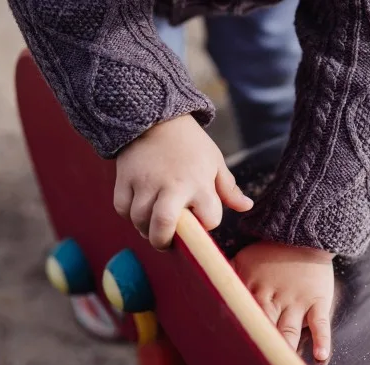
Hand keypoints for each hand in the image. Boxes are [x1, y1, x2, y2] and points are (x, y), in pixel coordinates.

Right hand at [113, 114, 252, 248]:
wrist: (155, 116)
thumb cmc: (190, 143)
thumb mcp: (215, 162)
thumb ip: (228, 189)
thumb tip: (246, 207)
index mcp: (199, 183)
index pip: (208, 219)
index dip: (207, 223)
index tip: (202, 218)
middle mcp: (172, 186)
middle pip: (164, 226)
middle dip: (164, 242)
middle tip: (167, 243)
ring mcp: (145, 182)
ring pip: (140, 220)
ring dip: (146, 230)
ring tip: (154, 227)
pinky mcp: (125, 178)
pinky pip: (122, 208)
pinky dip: (129, 215)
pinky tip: (139, 211)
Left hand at [232, 241, 334, 360]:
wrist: (304, 234)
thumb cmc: (271, 253)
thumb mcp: (243, 260)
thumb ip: (227, 278)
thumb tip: (205, 293)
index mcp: (252, 289)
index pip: (241, 318)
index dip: (236, 338)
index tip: (230, 357)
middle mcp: (274, 297)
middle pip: (264, 328)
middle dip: (260, 350)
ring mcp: (297, 300)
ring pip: (289, 330)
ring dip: (286, 349)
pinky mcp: (317, 300)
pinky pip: (320, 322)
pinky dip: (322, 339)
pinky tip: (320, 356)